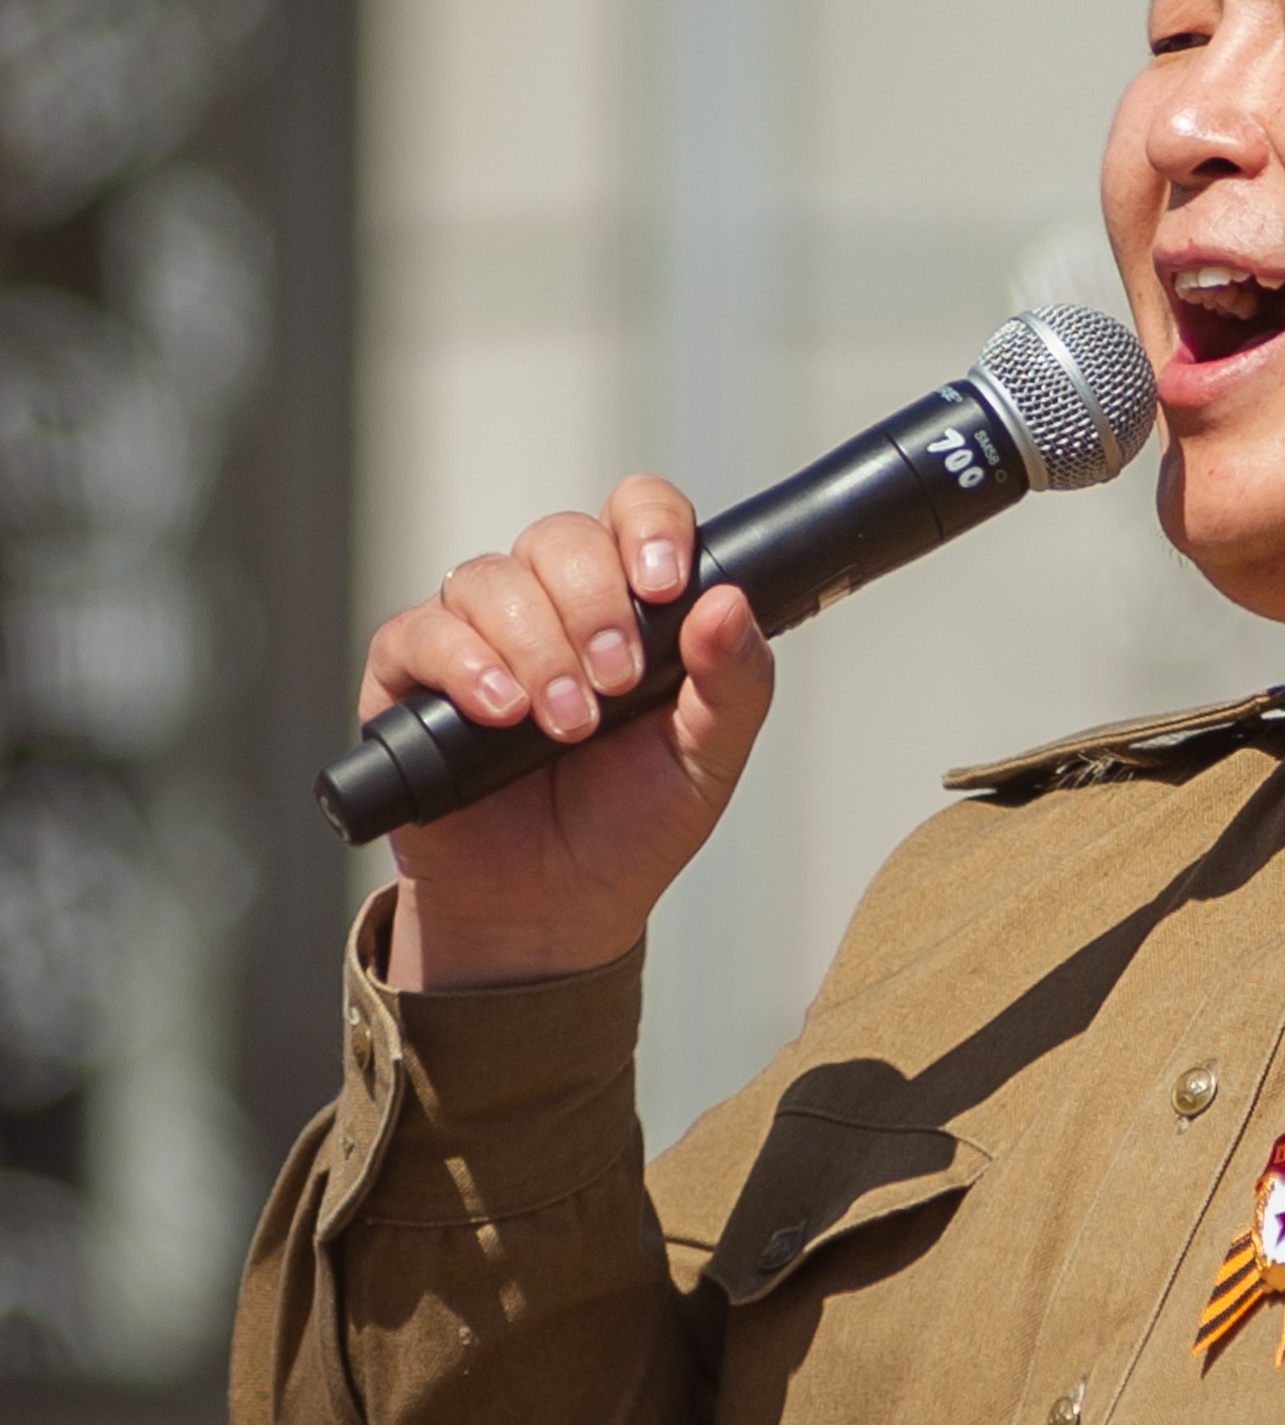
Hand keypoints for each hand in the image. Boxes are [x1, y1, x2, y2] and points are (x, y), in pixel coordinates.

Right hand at [366, 477, 774, 992]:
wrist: (551, 910)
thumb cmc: (629, 826)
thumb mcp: (707, 758)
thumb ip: (733, 682)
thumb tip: (730, 603)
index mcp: (628, 603)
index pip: (636, 514)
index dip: (648, 527)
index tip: (663, 585)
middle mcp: (551, 604)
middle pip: (559, 538)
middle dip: (593, 604)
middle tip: (616, 682)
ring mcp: (477, 634)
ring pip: (490, 580)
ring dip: (536, 649)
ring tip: (563, 726)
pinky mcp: (411, 677)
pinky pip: (422, 631)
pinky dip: (465, 666)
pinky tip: (500, 713)